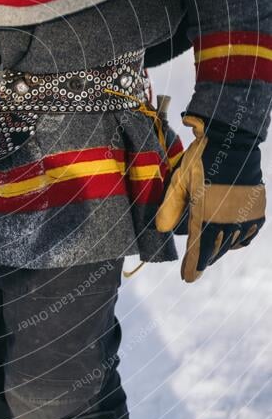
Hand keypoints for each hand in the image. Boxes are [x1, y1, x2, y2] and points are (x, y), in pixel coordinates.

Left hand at [155, 115, 265, 281]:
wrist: (232, 140)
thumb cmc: (201, 159)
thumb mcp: (180, 182)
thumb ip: (170, 208)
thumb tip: (160, 230)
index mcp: (206, 214)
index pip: (198, 250)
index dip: (193, 266)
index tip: (187, 278)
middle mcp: (228, 220)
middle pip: (215, 249)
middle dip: (204, 259)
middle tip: (194, 266)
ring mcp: (245, 216)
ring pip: (231, 243)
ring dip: (220, 249)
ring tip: (209, 252)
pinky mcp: (257, 209)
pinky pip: (249, 233)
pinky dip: (239, 239)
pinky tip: (232, 239)